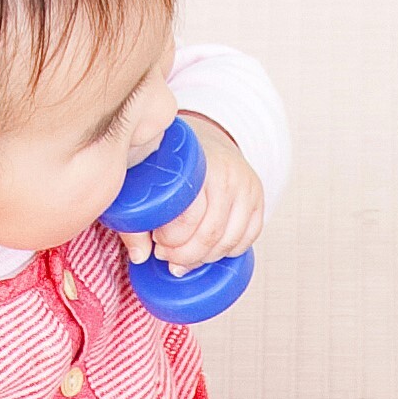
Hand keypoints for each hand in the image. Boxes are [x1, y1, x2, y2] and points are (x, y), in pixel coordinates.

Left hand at [127, 114, 265, 271]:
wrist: (209, 141)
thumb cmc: (177, 165)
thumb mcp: (151, 179)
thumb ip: (138, 216)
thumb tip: (139, 256)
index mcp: (197, 165)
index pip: (190, 217)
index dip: (172, 241)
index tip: (157, 244)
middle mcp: (227, 174)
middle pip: (211, 234)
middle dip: (186, 255)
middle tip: (169, 256)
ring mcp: (247, 187)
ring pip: (230, 241)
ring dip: (206, 258)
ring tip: (186, 256)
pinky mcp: (259, 199)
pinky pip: (248, 239)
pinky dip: (228, 252)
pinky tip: (210, 251)